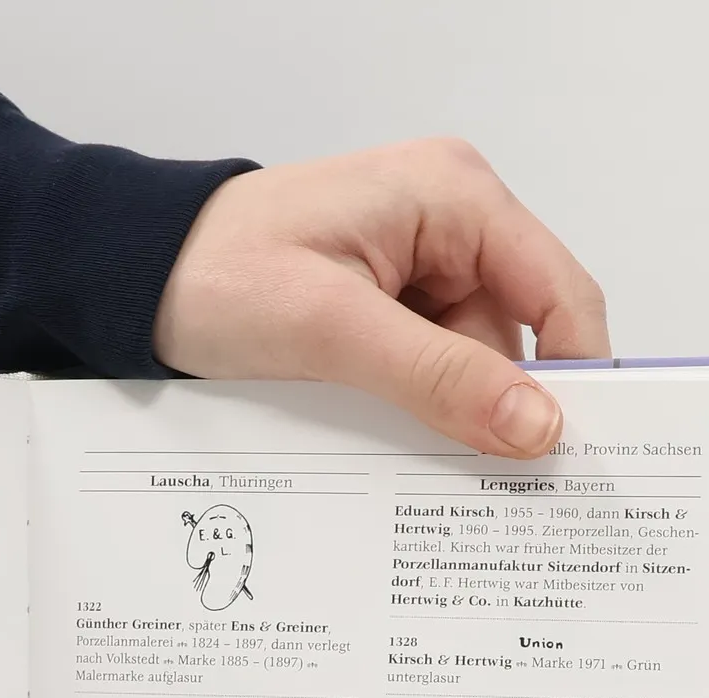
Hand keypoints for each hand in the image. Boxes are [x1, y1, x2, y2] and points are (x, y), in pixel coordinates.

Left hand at [154, 138, 609, 456]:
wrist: (132, 277)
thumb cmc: (215, 274)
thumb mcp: (331, 330)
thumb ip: (439, 377)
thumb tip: (537, 424)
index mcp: (454, 197)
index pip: (560, 293)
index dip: (576, 376)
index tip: (571, 458)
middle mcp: (449, 222)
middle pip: (516, 338)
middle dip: (498, 409)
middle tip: (481, 489)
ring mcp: (417, 266)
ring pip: (470, 365)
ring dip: (445, 417)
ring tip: (400, 458)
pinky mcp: (383, 306)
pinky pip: (426, 369)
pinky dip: (412, 410)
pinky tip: (380, 439)